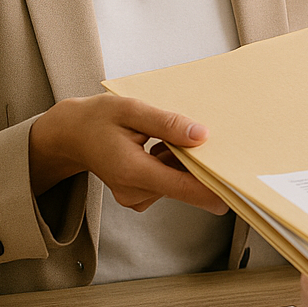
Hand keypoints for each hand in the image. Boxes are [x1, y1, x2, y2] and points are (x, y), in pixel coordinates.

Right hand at [28, 94, 227, 213]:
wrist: (69, 135)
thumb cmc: (97, 118)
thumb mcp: (131, 109)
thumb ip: (167, 123)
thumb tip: (202, 136)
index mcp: (132, 171)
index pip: (182, 187)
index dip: (212, 188)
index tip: (238, 186)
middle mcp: (134, 191)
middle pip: (183, 184)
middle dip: (196, 163)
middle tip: (196, 134)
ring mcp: (136, 197)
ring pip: (176, 181)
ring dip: (181, 161)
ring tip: (161, 136)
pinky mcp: (138, 196)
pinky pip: (167, 181)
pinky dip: (171, 164)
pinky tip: (157, 146)